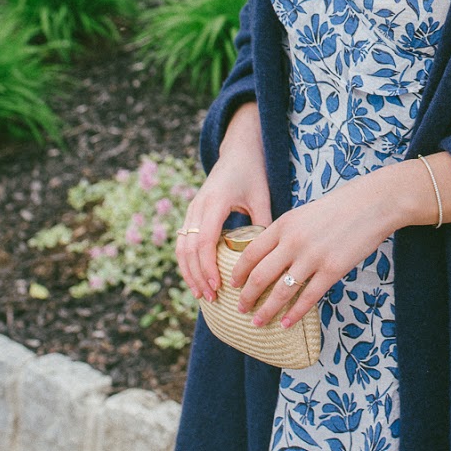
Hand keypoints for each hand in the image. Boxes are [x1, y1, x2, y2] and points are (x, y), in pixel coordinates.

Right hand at [176, 103, 270, 302]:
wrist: (238, 151)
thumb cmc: (252, 173)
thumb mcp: (262, 196)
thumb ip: (263, 223)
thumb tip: (268, 257)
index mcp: (215, 202)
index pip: (205, 241)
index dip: (208, 267)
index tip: (218, 287)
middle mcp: (198, 206)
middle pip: (189, 248)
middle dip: (197, 276)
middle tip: (210, 298)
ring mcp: (191, 210)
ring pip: (181, 247)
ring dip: (188, 273)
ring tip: (201, 295)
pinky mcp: (191, 214)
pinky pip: (183, 242)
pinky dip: (187, 263)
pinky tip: (197, 279)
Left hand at [230, 163, 409, 329]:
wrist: (373, 203)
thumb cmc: (340, 206)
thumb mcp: (304, 213)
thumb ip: (286, 232)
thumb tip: (271, 255)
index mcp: (284, 224)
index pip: (250, 252)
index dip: (239, 272)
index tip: (233, 284)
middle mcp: (293, 242)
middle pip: (260, 275)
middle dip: (247, 297)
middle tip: (241, 309)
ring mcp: (313, 257)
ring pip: (281, 292)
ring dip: (266, 310)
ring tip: (258, 322)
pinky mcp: (332, 270)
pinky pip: (308, 298)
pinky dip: (294, 314)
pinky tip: (285, 323)